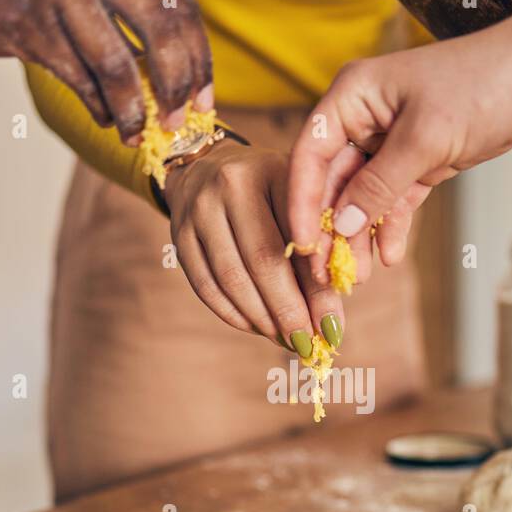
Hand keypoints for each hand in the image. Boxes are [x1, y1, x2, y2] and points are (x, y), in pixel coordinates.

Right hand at [0, 0, 211, 140]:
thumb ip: (131, 7)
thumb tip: (186, 76)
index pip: (177, 4)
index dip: (198, 57)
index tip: (204, 99)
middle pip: (158, 31)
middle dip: (175, 86)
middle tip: (178, 122)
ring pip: (115, 66)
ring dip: (131, 110)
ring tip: (135, 134)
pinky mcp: (26, 24)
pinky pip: (78, 78)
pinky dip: (97, 107)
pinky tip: (104, 119)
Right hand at [166, 143, 351, 353]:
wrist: (208, 167)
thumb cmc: (271, 193)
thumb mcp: (301, 205)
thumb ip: (321, 251)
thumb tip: (331, 319)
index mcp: (274, 172)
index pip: (300, 238)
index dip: (317, 289)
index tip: (332, 327)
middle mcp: (232, 184)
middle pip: (262, 261)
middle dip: (288, 311)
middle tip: (307, 344)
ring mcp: (200, 209)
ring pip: (231, 278)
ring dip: (261, 318)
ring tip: (284, 340)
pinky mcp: (178, 233)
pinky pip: (205, 286)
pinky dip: (233, 314)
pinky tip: (256, 327)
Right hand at [287, 14, 511, 256]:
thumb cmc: (480, 86)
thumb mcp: (424, 139)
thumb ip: (380, 184)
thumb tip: (343, 225)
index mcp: (351, 96)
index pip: (311, 153)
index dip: (302, 201)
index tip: (302, 243)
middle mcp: (363, 118)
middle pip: (333, 181)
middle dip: (333, 229)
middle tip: (329, 273)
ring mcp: (388, 141)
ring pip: (363, 197)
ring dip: (361, 236)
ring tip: (359, 275)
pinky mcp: (417, 161)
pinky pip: (394, 200)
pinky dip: (391, 227)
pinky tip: (390, 256)